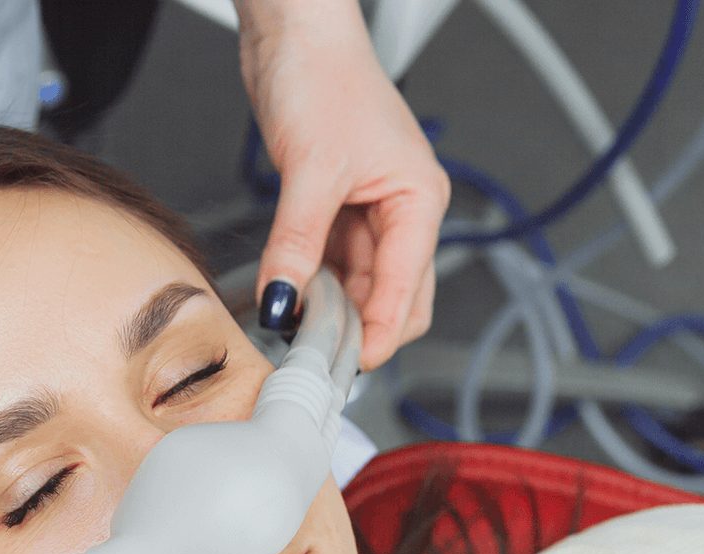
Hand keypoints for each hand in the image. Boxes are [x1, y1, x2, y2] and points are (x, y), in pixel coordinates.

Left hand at [238, 0, 450, 370]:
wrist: (295, 34)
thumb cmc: (324, 76)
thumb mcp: (310, 172)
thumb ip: (297, 244)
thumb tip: (283, 301)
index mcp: (419, 201)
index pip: (408, 292)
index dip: (378, 336)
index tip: (346, 369)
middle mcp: (402, 211)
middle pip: (393, 298)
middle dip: (358, 330)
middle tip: (315, 359)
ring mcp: (369, 211)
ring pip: (359, 284)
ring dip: (330, 309)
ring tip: (293, 328)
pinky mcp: (336, 206)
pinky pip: (331, 263)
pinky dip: (312, 283)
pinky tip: (287, 296)